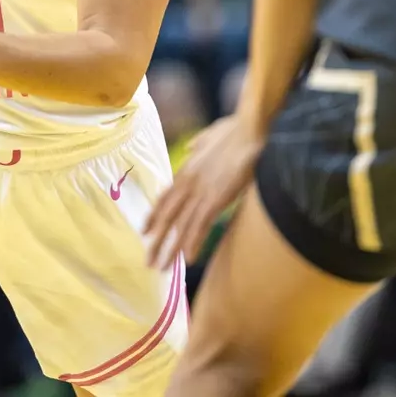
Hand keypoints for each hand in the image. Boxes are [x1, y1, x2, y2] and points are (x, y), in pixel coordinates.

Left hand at [142, 113, 265, 270]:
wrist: (250, 128)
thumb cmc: (236, 130)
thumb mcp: (211, 134)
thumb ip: (199, 143)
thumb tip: (191, 147)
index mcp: (187, 168)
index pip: (164, 197)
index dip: (154, 216)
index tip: (145, 232)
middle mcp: (188, 182)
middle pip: (167, 216)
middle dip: (157, 241)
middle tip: (148, 261)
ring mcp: (201, 191)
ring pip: (180, 225)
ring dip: (170, 249)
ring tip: (162, 268)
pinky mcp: (216, 199)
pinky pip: (200, 225)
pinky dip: (192, 242)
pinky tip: (187, 259)